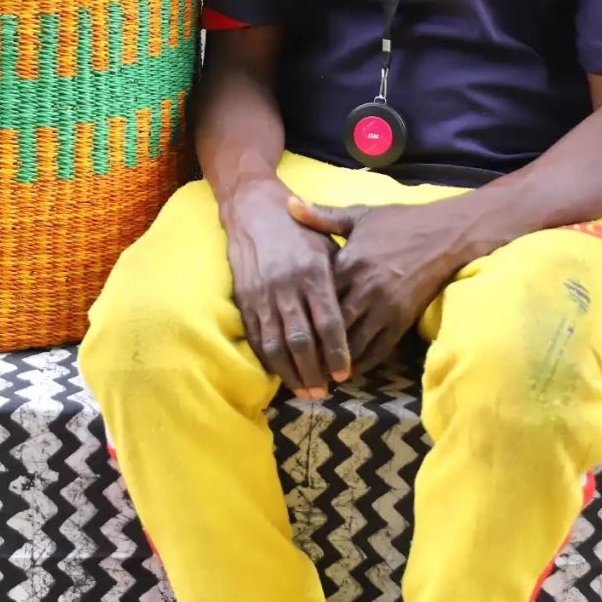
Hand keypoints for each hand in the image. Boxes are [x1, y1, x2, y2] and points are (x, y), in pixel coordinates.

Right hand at [223, 182, 351, 398]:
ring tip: (305, 391)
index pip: (328, 322)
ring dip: (291, 373)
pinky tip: (280, 372)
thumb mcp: (326, 243)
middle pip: (302, 340)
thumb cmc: (298, 228)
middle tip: (325, 392)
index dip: (336, 353)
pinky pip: (256, 336)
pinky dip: (268, 358)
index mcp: (313, 271)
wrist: (253, 208)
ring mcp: (263, 294)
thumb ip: (340, 277)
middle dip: (314, 372)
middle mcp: (288, 285)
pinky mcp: (245, 298)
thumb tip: (357, 314)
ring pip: (276, 344)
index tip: (344, 374)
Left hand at [286, 197, 475, 377]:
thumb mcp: (360, 215)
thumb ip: (322, 216)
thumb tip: (289, 204)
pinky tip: (347, 370)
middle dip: (313, 346)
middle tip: (293, 360)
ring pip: (354, 344)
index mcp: (351, 262)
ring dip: (334, 361)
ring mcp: (386, 308)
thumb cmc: (399, 222)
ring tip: (315, 372)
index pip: (317, 296)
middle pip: (332, 327)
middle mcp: (366, 289)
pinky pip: (379, 350)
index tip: (282, 326)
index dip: (299, 314)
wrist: (445, 234)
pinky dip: (361, 363)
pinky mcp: (403, 321)